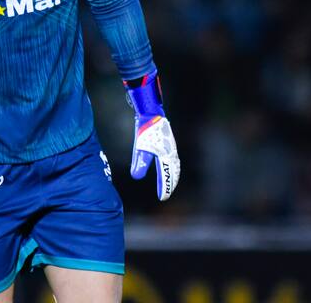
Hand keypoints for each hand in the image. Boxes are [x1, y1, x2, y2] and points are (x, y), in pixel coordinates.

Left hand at [125, 72, 179, 200]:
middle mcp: (171, 153)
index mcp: (167, 156)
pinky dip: (170, 166)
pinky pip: (172, 158)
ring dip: (172, 175)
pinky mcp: (167, 141)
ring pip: (174, 165)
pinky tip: (165, 165)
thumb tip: (136, 177)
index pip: (167, 176)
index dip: (165, 188)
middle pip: (174, 172)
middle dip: (170, 183)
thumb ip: (140, 163)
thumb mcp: (140, 148)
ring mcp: (170, 147)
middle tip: (166, 194)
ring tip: (168, 182)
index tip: (162, 198)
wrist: (151, 111)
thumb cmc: (145, 130)